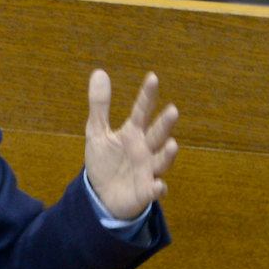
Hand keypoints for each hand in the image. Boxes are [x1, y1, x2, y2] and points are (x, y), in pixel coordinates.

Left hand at [83, 70, 178, 220]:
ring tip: (172, 144)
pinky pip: (155, 190)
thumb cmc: (105, 162)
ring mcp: (148, 170)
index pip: (142, 110)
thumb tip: (99, 72)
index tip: (152, 78)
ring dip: (168, 154)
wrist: (102, 196)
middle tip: (172, 111)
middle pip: (157, 134)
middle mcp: (145, 149)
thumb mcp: (96, 132)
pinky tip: (159, 186)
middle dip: (165, 124)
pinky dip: (158, 189)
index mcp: (133, 133)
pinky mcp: (145, 191)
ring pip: (161, 160)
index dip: (147, 95)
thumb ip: (99, 105)